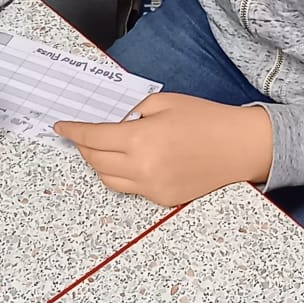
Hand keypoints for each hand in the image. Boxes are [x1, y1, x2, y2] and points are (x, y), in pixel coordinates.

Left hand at [56, 92, 271, 207]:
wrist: (241, 147)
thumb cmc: (208, 120)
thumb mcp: (165, 103)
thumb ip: (133, 112)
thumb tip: (112, 121)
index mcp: (140, 139)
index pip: (93, 137)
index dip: (73, 132)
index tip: (61, 127)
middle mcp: (142, 168)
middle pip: (95, 161)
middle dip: (84, 147)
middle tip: (83, 135)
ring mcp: (152, 187)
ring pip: (108, 179)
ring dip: (99, 163)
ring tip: (105, 148)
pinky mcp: (162, 199)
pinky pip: (130, 189)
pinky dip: (122, 175)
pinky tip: (132, 161)